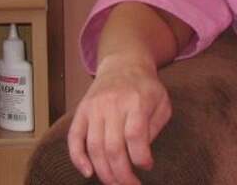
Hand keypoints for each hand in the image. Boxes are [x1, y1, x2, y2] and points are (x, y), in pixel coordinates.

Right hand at [67, 54, 171, 184]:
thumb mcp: (162, 101)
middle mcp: (112, 104)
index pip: (135, 134)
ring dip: (103, 171)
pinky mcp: (81, 112)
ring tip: (115, 183)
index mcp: (136, 101)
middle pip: (112, 147)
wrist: (123, 64)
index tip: (146, 167)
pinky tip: (88, 173)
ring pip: (94, 147)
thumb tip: (143, 155)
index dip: (140, 156)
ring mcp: (94, 108)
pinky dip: (78, 158)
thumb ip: (155, 126)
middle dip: (121, 173)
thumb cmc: (146, 87)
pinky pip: (74, 139)